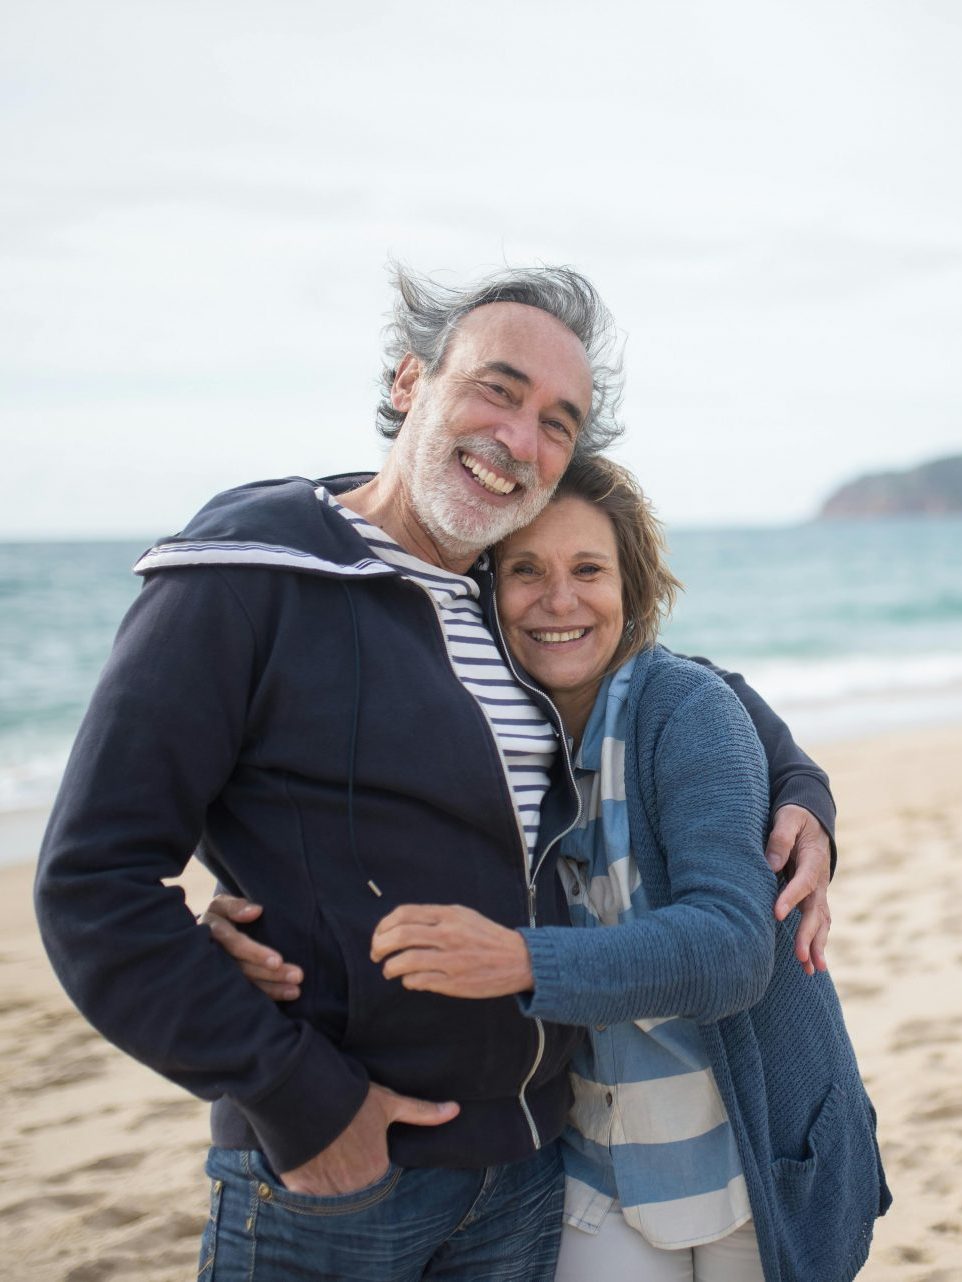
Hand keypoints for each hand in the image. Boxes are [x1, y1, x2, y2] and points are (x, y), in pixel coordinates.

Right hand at [199, 894, 303, 1000]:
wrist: (207, 932)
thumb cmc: (221, 915)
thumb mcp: (222, 904)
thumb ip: (235, 906)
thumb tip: (256, 911)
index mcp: (212, 933)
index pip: (235, 944)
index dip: (256, 953)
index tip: (278, 960)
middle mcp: (214, 957)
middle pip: (243, 968)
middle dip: (271, 974)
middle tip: (297, 976)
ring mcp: (220, 973)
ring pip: (246, 984)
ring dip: (273, 988)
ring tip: (296, 991)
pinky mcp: (228, 984)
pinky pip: (247, 993)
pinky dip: (268, 995)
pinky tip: (287, 995)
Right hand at [280, 1083, 458, 1195]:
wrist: (306, 1096)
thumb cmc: (352, 1099)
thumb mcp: (389, 1103)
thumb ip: (422, 1112)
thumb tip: (456, 1109)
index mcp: (377, 1169)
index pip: (376, 1173)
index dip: (365, 1156)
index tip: (356, 1143)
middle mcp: (355, 1187)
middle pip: (354, 1186)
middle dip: (348, 1172)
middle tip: (338, 1146)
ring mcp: (327, 1192)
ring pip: (332, 1194)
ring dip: (328, 1180)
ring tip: (322, 1152)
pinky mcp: (302, 1191)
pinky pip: (308, 1198)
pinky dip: (308, 1186)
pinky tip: (307, 1163)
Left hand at [371, 904, 533, 998]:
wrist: (519, 960)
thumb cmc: (487, 937)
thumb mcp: (463, 915)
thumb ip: (434, 918)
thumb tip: (400, 926)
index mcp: (449, 915)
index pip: (404, 914)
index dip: (384, 925)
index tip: (379, 935)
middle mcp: (448, 934)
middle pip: (400, 936)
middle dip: (379, 946)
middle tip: (376, 954)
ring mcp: (450, 959)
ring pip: (405, 961)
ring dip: (390, 967)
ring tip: (389, 970)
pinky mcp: (454, 982)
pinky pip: (419, 981)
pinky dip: (408, 981)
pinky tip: (410, 980)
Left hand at [765, 805, 831, 975]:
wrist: (814, 819)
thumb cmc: (796, 817)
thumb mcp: (788, 818)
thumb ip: (780, 838)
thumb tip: (770, 864)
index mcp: (813, 860)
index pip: (801, 882)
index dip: (790, 898)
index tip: (776, 914)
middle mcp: (819, 880)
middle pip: (815, 911)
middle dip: (808, 935)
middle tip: (801, 957)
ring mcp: (819, 891)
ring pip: (821, 922)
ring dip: (817, 946)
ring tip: (813, 970)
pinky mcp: (814, 898)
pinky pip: (818, 923)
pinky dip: (817, 943)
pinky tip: (813, 964)